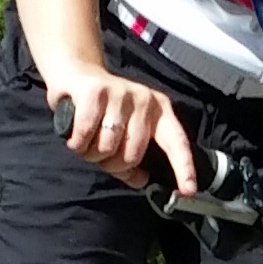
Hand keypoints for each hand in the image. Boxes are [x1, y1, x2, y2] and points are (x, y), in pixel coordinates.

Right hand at [43, 61, 197, 193]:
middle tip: (98, 150)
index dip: (183, 168)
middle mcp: (144, 100)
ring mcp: (121, 93)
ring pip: (107, 147)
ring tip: (86, 137)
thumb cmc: (99, 109)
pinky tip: (74, 132)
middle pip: (132, 155)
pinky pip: (87, 133)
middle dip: (110, 162)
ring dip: (90, 152)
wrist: (74, 73)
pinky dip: (77, 141)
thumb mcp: (121, 136)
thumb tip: (141, 181)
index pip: (176, 142)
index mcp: (159, 111)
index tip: (188, 190)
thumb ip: (131, 162)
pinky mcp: (95, 91)